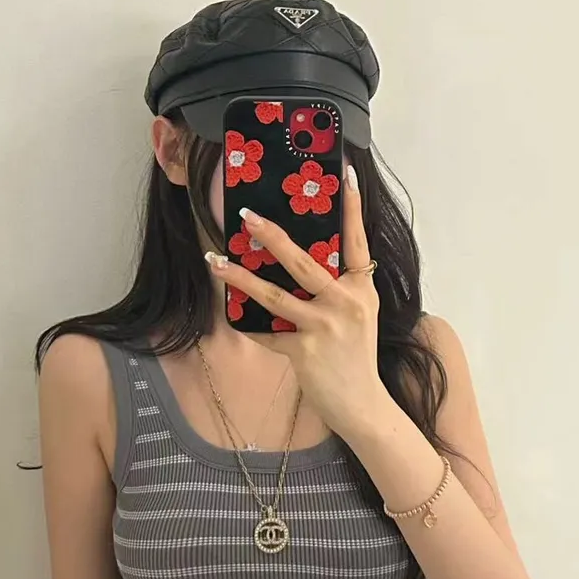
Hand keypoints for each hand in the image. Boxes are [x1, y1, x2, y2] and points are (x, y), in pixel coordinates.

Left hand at [205, 166, 390, 441]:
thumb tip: (299, 262)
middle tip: (245, 214)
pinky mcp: (304, 350)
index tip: (341, 173)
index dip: (351, 207)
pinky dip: (250, 325)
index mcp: (361, 288)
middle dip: (272, 235)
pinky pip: (268, 332)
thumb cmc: (354, 358)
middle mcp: (345, 302)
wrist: (362, 404)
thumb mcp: (358, 315)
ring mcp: (324, 326)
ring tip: (216, 260)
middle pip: (303, 261)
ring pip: (275, 294)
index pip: (356, 240)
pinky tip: (231, 313)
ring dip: (240, 277)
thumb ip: (338, 288)